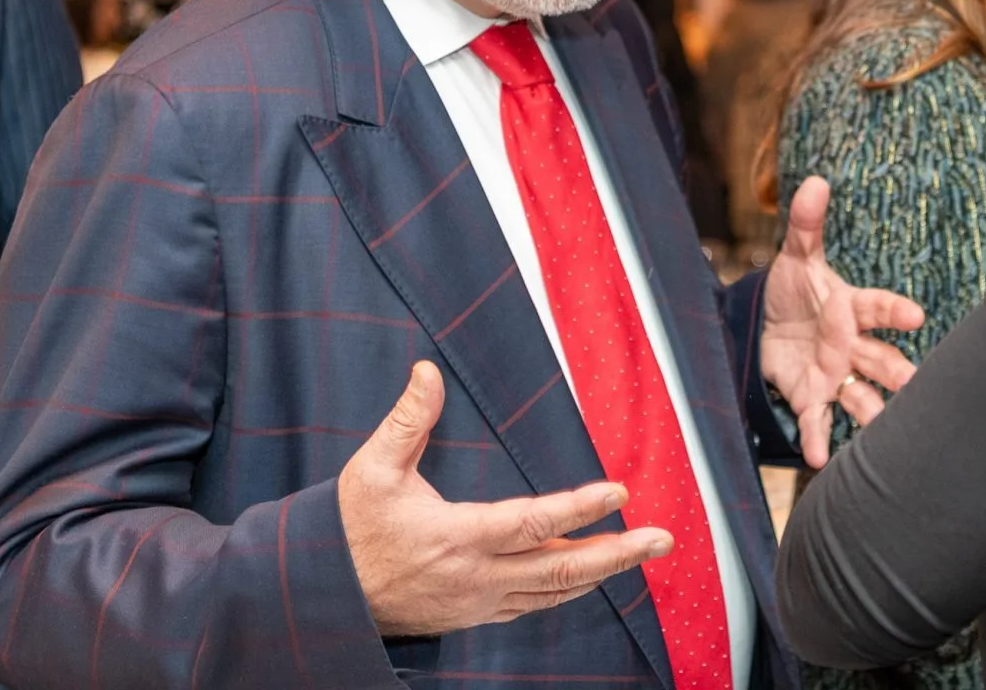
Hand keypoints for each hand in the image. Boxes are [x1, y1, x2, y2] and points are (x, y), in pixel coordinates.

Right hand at [339, 362, 672, 636]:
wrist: (323, 596)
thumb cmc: (348, 527)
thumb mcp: (371, 469)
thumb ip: (406, 420)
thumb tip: (428, 370)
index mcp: (455, 537)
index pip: (532, 524)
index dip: (578, 508)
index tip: (619, 491)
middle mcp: (474, 578)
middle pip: (560, 569)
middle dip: (618, 554)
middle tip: (662, 540)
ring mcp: (477, 602)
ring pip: (553, 592)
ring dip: (602, 573)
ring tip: (642, 554)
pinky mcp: (473, 615)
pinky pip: (533, 604)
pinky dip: (567, 589)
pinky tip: (591, 573)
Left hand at [761, 176, 924, 467]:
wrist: (767, 323)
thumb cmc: (793, 290)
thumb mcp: (795, 255)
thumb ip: (805, 223)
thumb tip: (816, 182)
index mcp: (848, 307)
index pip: (876, 307)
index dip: (894, 310)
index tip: (915, 314)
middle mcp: (850, 345)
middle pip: (879, 358)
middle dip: (896, 371)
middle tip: (914, 383)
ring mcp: (835, 374)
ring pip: (861, 394)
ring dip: (872, 411)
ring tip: (883, 428)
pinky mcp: (813, 396)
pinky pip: (820, 419)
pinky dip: (820, 439)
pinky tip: (821, 459)